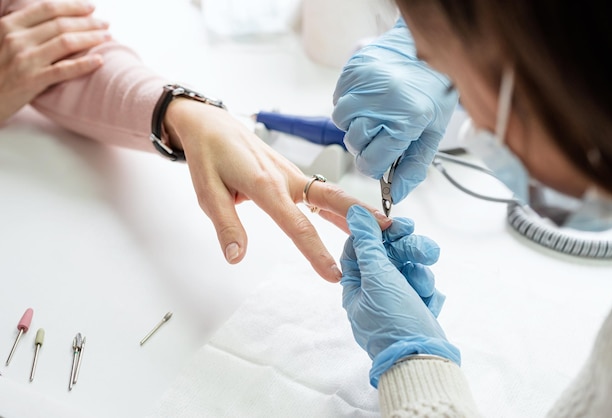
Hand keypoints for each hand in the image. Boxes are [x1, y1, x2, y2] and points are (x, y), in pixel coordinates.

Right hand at [0, 0, 110, 122]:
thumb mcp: (2, 41)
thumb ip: (23, 30)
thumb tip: (53, 21)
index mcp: (9, 25)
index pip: (47, 9)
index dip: (72, 6)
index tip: (91, 7)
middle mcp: (17, 39)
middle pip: (61, 24)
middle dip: (88, 22)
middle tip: (106, 23)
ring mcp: (25, 60)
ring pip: (66, 42)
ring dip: (91, 38)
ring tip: (108, 37)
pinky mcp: (32, 81)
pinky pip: (64, 69)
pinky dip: (84, 63)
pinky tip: (100, 60)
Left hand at [164, 99, 392, 282]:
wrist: (211, 124)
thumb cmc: (208, 156)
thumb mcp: (208, 193)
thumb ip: (226, 225)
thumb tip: (237, 257)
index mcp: (265, 184)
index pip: (297, 224)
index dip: (317, 251)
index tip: (334, 273)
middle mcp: (287, 178)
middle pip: (332, 198)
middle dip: (361, 218)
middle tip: (389, 234)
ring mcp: (293, 174)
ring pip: (333, 193)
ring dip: (358, 211)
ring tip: (385, 228)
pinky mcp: (293, 175)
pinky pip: (323, 191)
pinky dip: (342, 206)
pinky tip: (352, 220)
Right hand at [332, 18, 458, 202]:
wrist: (427, 49)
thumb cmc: (433, 89)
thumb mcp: (432, 132)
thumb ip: (414, 166)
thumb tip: (396, 195)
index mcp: (405, 120)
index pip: (371, 163)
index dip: (376, 166)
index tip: (382, 159)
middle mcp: (381, 102)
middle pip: (354, 144)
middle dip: (366, 144)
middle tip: (383, 132)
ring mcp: (364, 84)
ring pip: (342, 122)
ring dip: (355, 123)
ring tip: (375, 113)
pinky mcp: (352, 71)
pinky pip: (338, 99)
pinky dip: (350, 104)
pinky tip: (368, 98)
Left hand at [341, 205, 458, 385]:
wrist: (423, 360)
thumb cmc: (394, 322)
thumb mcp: (378, 277)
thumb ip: (368, 244)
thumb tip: (354, 214)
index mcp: (355, 285)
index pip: (360, 246)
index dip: (377, 232)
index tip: (394, 225)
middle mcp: (372, 291)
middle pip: (388, 254)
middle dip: (408, 251)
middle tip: (424, 250)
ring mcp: (394, 299)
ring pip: (409, 267)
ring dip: (420, 274)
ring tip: (423, 288)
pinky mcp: (414, 306)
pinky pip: (421, 284)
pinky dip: (426, 291)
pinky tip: (427, 302)